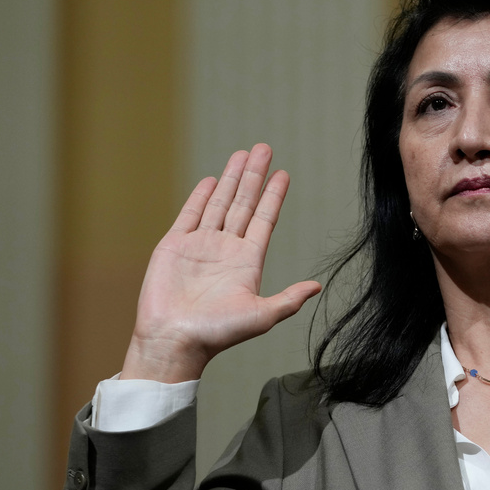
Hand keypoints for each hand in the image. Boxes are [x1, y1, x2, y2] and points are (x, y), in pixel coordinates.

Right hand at [121, 143, 320, 382]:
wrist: (173, 341)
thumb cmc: (216, 334)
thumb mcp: (260, 316)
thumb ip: (288, 300)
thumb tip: (317, 286)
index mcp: (247, 262)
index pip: (264, 219)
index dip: (274, 196)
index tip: (284, 174)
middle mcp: (226, 249)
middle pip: (244, 203)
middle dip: (254, 176)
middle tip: (264, 148)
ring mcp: (200, 245)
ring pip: (219, 203)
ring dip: (231, 178)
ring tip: (242, 154)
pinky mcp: (174, 246)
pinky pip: (190, 214)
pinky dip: (200, 196)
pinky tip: (211, 179)